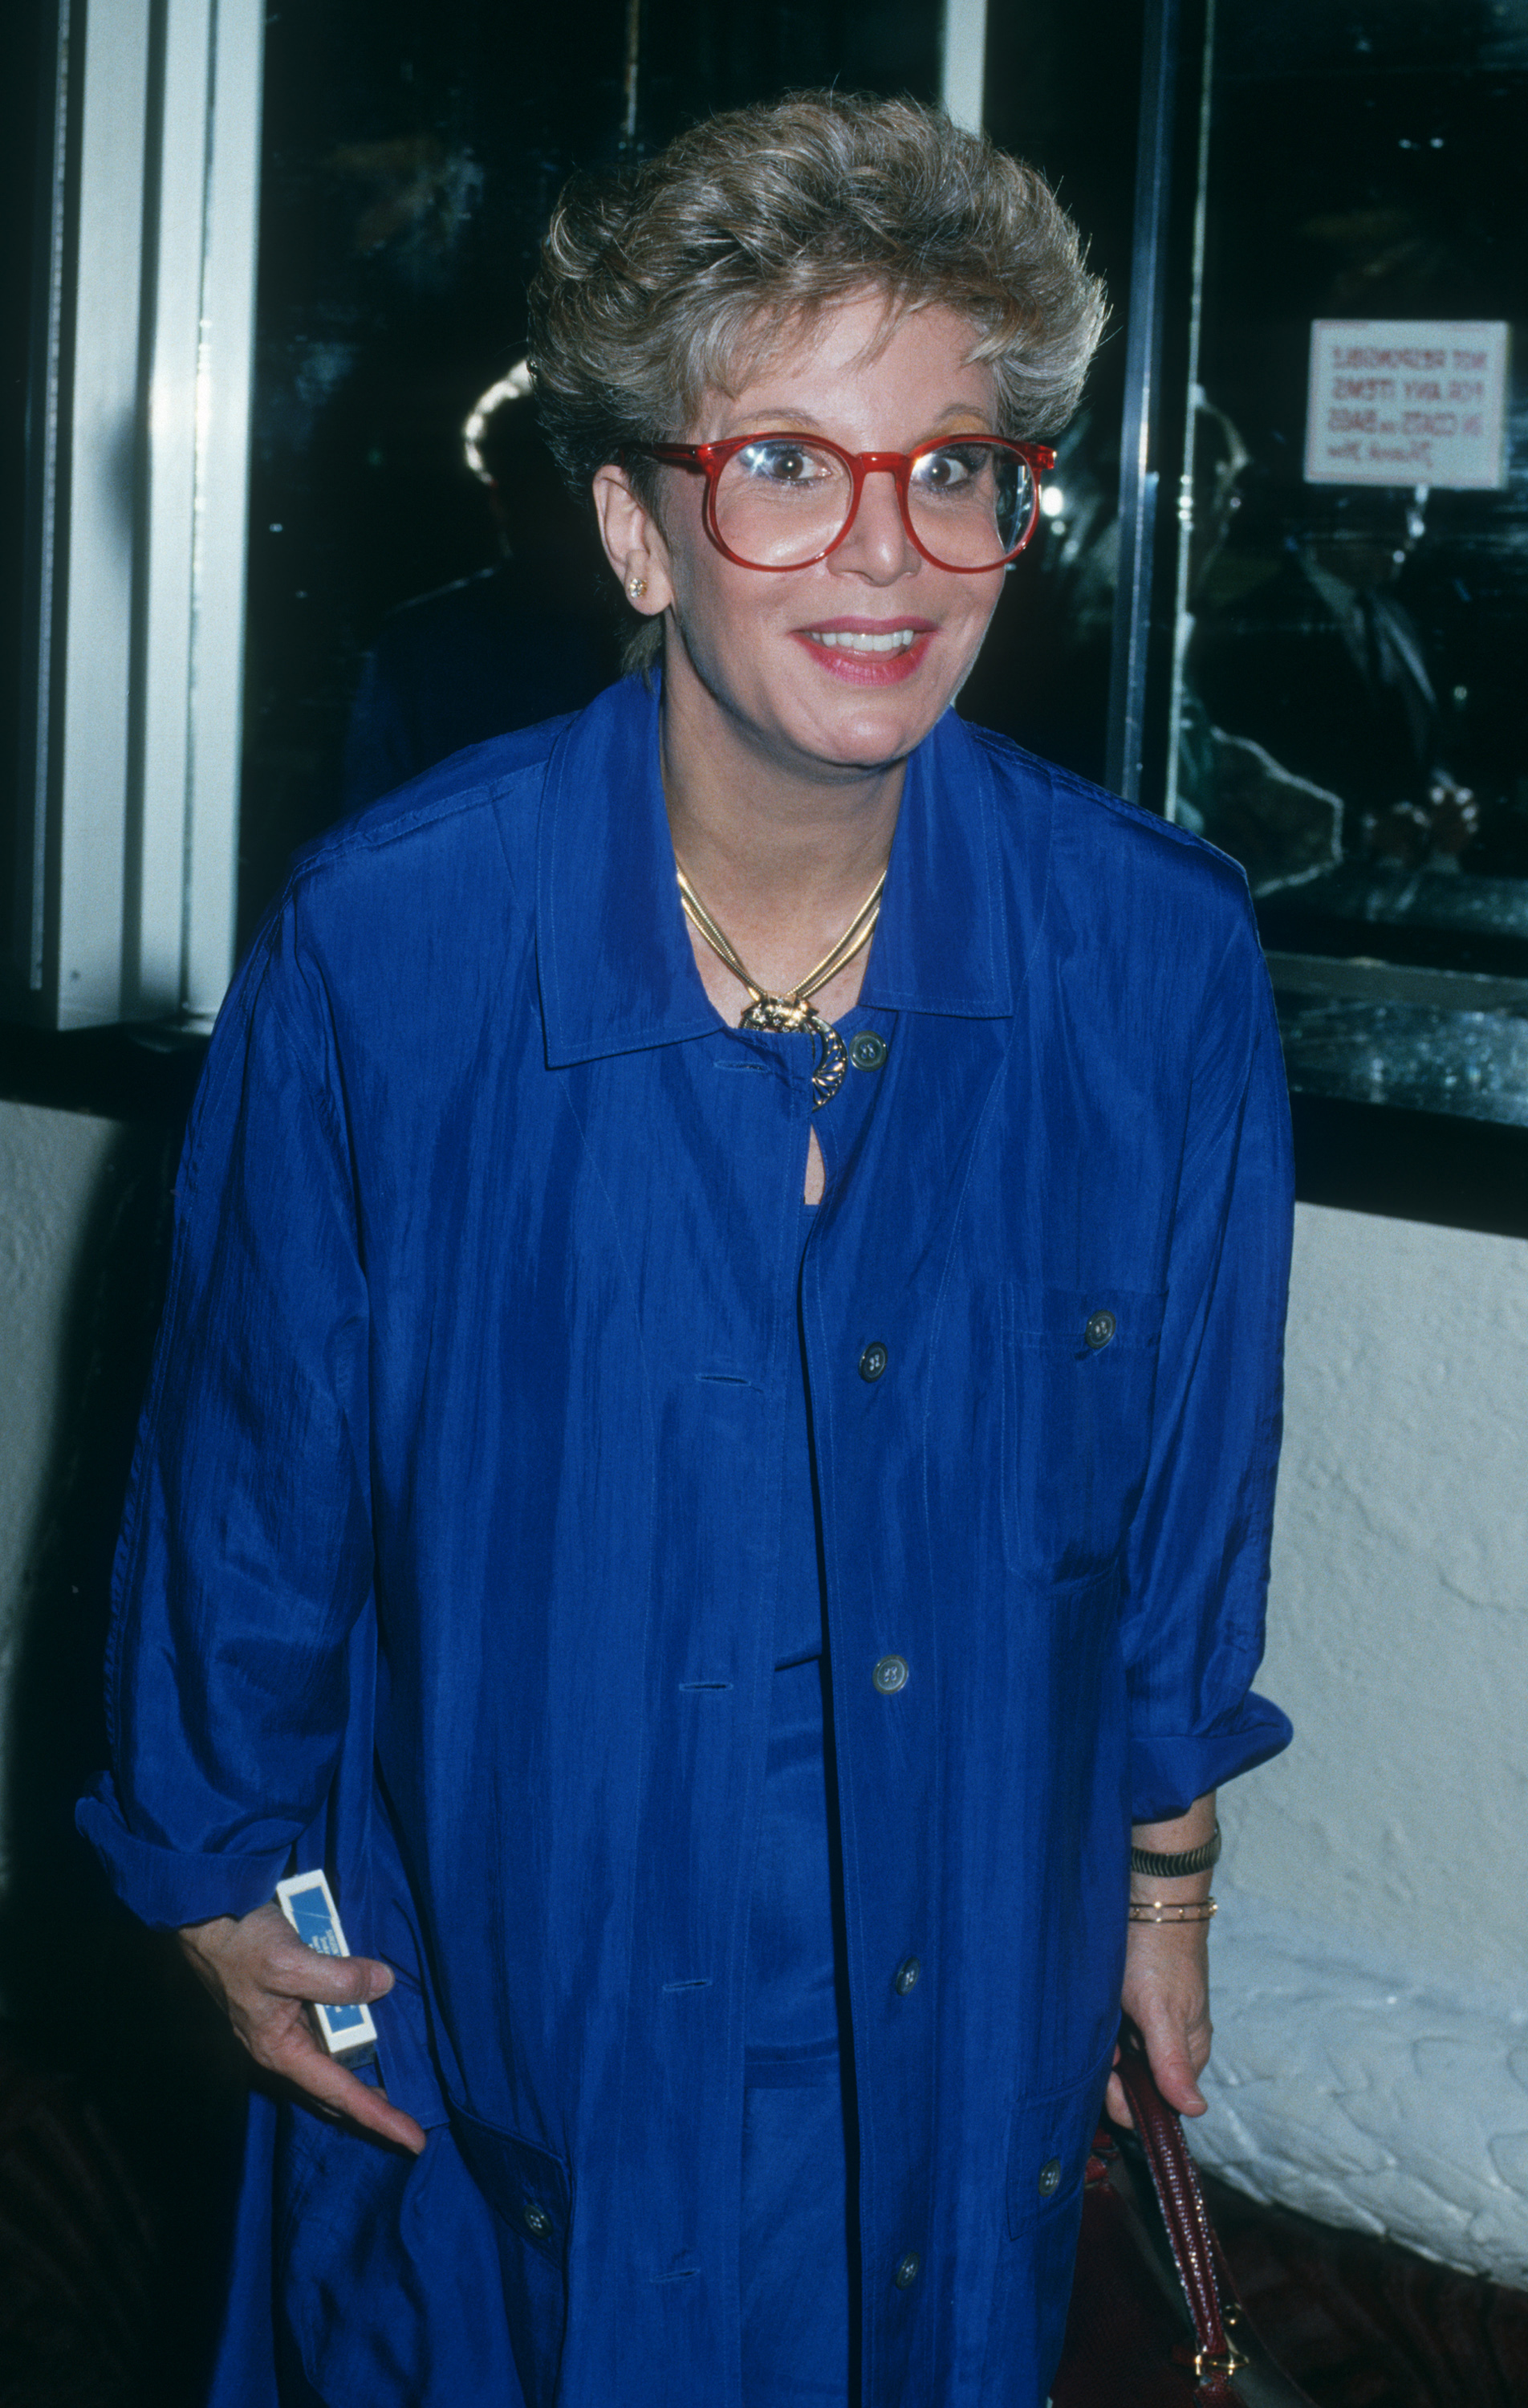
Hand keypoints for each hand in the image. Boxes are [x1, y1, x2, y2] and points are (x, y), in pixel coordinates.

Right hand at [178, 1900, 426, 2153]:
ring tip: (395, 2072)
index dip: (379, 2118)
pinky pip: (326, 2020)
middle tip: (410, 2120)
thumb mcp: (289, 1961)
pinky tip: (367, 2014)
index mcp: (280, 2050)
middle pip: (335, 2086)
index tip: (415, 2141)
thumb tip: (382, 1984)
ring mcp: (283, 2024)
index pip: (339, 2094)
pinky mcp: (286, 2001)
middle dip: (371, 2103)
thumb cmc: (239, 1942)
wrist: (206, 1913)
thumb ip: (337, 1978)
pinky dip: (350, 2020)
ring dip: (362, 2056)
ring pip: (332, 2053)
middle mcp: (282, 2045)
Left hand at [1107, 1914, 1211, 2126]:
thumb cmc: (1159, 1952)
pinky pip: (1112, 2034)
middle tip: (1099, 2044)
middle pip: (1135, 2084)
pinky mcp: (1130, 2008)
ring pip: (1120, 2061)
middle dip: (1111, 2073)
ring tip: (1096, 2024)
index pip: (1157, 2103)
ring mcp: (1149, 2026)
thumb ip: (1172, 2062)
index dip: (1128, 2099)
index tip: (1108, 2077)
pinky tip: (1092, 2016)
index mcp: (1188, 2053)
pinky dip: (1099, 2031)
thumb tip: (1194, 2110)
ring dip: (1102, 2051)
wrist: (1147, 1899)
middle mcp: (1169, 2045)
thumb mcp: (1162, 2012)